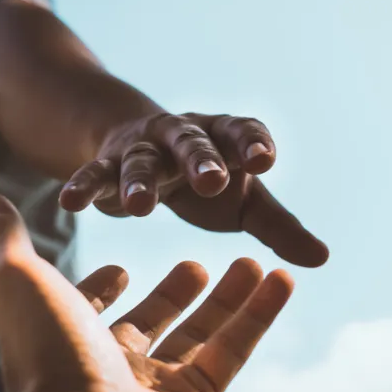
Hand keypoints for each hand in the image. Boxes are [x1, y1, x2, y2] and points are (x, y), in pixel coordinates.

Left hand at [0, 191, 294, 391]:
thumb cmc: (48, 352)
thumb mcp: (20, 279)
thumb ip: (6, 237)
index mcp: (71, 339)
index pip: (90, 311)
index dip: (103, 290)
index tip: (122, 268)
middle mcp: (113, 366)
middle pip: (153, 321)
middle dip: (175, 292)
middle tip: (197, 264)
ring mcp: (157, 388)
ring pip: (202, 334)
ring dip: (230, 297)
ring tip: (254, 261)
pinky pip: (233, 351)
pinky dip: (259, 315)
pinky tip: (281, 278)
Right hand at [58, 112, 328, 266]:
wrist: (145, 148)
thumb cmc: (206, 179)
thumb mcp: (244, 201)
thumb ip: (279, 227)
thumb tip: (322, 259)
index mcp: (224, 140)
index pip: (242, 133)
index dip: (252, 143)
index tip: (264, 160)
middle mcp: (184, 137)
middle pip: (193, 143)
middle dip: (201, 160)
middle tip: (212, 181)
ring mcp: (144, 148)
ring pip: (141, 161)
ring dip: (139, 181)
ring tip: (139, 208)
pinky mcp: (108, 163)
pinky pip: (94, 174)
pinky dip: (83, 186)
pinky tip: (69, 203)